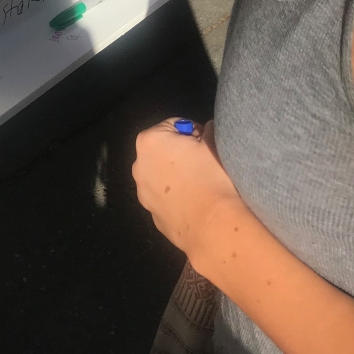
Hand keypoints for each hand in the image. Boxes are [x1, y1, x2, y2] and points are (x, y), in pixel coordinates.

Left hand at [128, 118, 241, 264]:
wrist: (214, 228)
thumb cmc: (212, 178)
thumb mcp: (214, 144)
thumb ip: (208, 130)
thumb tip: (208, 128)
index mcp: (149, 140)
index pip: (174, 126)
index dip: (193, 134)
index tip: (206, 146)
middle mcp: (139, 165)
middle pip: (163, 151)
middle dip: (182, 155)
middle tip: (205, 166)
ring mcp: (143, 193)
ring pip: (162, 177)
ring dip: (177, 177)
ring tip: (201, 187)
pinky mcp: (153, 216)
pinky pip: (166, 200)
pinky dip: (177, 199)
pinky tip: (195, 205)